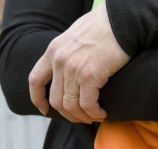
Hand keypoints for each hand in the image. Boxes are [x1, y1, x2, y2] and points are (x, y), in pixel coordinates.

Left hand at [28, 3, 129, 122]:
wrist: (122, 21)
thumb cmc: (105, 27)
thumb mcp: (76, 36)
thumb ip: (69, 53)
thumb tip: (72, 69)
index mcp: (53, 51)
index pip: (35, 80)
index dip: (38, 99)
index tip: (45, 109)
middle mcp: (59, 61)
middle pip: (55, 100)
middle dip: (68, 114)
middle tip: (81, 117)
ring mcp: (73, 69)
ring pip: (71, 106)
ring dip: (83, 117)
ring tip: (94, 116)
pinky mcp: (90, 76)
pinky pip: (87, 105)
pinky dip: (94, 113)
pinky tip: (102, 113)